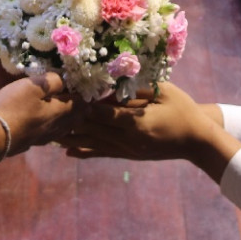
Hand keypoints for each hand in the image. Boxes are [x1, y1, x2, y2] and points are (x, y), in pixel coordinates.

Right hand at [0, 71, 83, 155]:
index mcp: (59, 112)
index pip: (80, 105)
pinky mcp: (32, 142)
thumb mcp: (33, 86)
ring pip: (64, 129)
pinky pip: (51, 135)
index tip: (82, 88)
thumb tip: (63, 81)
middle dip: (79, 109)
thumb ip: (52, 81)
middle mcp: (55, 128)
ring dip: (68, 120)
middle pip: (75, 119)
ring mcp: (43, 138)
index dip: (83, 96)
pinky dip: (55, 127)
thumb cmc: (13, 107)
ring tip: (66, 111)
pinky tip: (48, 124)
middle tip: (79, 100)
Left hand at [63, 85, 240, 180]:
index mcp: (136, 121)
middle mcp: (127, 138)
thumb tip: (112, 84)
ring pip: (92, 143)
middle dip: (69, 121)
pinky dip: (84, 152)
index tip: (63, 96)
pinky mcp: (128, 155)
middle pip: (92, 129)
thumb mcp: (163, 91)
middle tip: (44, 114)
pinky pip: (102, 153)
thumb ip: (136, 89)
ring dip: (71, 138)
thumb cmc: (182, 108)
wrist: (196, 140)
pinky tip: (68, 152)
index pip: (103, 112)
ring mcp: (127, 149)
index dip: (82, 105)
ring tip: (47, 134)